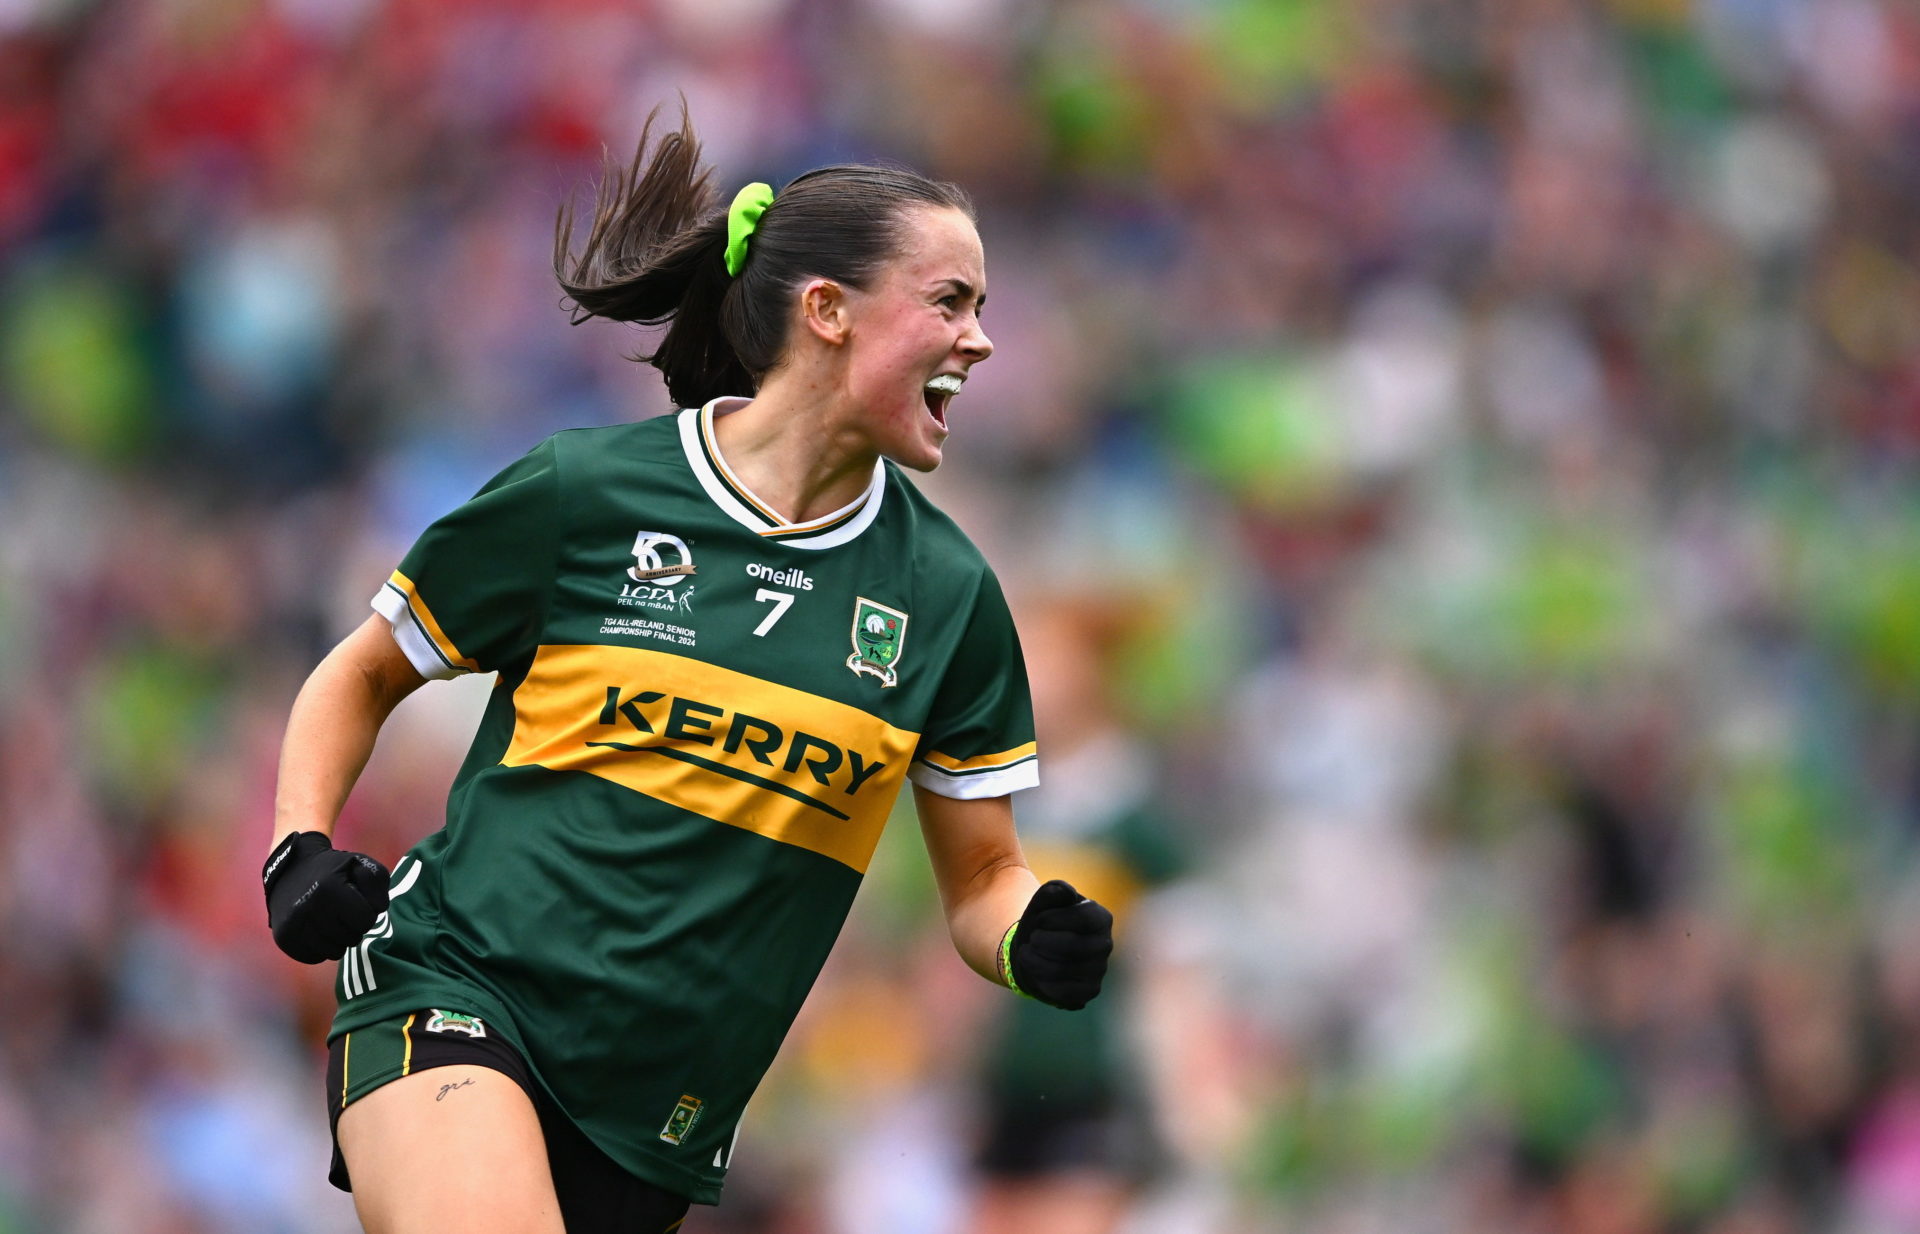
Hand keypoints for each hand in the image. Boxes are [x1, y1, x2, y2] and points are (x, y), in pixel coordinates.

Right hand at [263, 831, 389, 963]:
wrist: (292, 868)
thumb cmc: (334, 869)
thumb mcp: (361, 864)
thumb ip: (378, 885)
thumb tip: (377, 910)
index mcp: (328, 888)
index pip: (365, 921)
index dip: (367, 914)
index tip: (357, 903)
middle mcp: (307, 908)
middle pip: (351, 939)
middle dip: (354, 928)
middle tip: (344, 913)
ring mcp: (292, 925)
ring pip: (333, 953)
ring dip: (339, 941)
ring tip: (333, 922)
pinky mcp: (283, 938)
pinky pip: (314, 958)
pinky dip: (321, 949)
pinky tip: (319, 932)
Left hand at [1003, 879, 1113, 1009]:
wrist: (1035, 948)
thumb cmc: (1043, 920)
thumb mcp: (1045, 899)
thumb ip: (1055, 890)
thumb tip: (1067, 893)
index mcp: (1101, 917)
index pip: (1083, 919)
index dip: (1054, 919)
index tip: (1038, 919)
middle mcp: (1105, 944)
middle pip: (1074, 947)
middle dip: (1043, 942)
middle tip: (1031, 938)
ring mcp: (1099, 970)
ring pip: (1065, 971)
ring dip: (1037, 962)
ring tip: (1026, 954)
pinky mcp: (1089, 991)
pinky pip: (1067, 993)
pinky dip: (1044, 983)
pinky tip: (1036, 973)